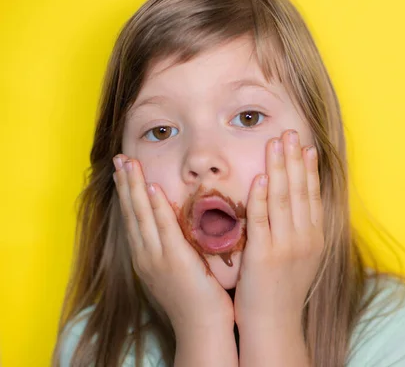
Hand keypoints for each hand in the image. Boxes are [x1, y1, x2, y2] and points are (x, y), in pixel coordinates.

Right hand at [112, 154, 233, 335]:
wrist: (202, 329)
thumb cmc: (198, 301)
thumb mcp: (182, 271)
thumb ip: (177, 248)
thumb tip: (181, 228)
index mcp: (147, 258)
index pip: (134, 219)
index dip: (128, 193)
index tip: (124, 171)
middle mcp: (146, 256)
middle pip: (132, 213)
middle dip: (125, 184)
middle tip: (119, 158)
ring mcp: (157, 259)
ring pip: (142, 215)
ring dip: (134, 187)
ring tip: (128, 163)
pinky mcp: (174, 261)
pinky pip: (163, 229)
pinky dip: (155, 207)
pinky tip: (151, 188)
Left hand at [234, 129, 323, 330]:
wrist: (275, 323)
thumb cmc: (284, 289)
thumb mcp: (303, 257)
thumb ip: (302, 230)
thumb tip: (299, 204)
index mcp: (315, 237)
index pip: (313, 195)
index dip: (309, 168)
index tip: (305, 145)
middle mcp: (305, 238)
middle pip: (300, 190)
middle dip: (294, 158)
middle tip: (290, 132)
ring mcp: (286, 246)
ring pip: (282, 199)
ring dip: (279, 168)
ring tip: (275, 143)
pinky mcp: (264, 255)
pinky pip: (262, 220)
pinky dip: (261, 197)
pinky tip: (260, 177)